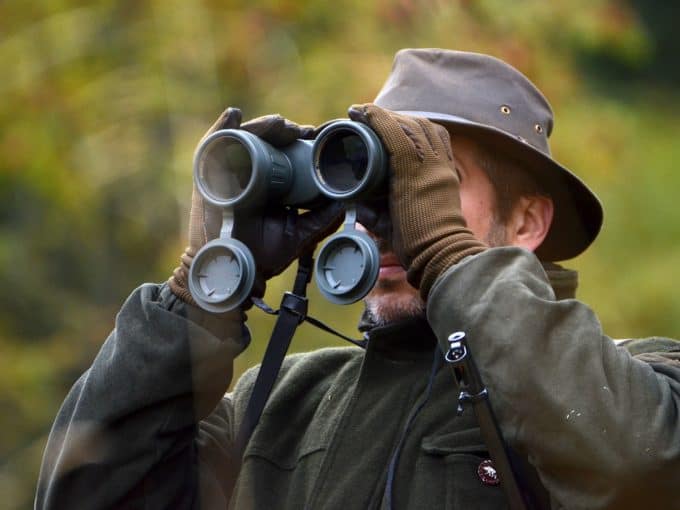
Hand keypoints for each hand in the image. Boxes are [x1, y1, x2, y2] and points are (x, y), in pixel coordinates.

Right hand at [169, 107, 343, 307]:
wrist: (234, 272)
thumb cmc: (261, 255)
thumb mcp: (299, 235)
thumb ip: (323, 220)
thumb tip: (348, 202)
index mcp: (269, 184)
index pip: (284, 154)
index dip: (300, 142)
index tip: (317, 136)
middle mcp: (248, 174)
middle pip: (266, 142)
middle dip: (284, 131)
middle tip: (302, 131)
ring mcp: (228, 174)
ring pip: (244, 139)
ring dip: (262, 127)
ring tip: (279, 124)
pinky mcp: (208, 177)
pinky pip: (212, 146)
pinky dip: (222, 127)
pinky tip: (235, 116)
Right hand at [348, 104, 485, 298]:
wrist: (442, 253)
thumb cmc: (412, 242)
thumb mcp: (381, 224)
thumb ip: (365, 208)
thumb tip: (351, 199)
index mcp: (411, 173)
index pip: (393, 131)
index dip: (374, 117)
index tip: (358, 111)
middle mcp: (431, 164)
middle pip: (410, 124)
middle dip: (387, 117)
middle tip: (367, 117)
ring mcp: (443, 165)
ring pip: (427, 127)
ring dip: (406, 120)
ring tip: (388, 122)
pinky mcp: (450, 170)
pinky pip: (440, 138)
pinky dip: (425, 130)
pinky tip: (412, 132)